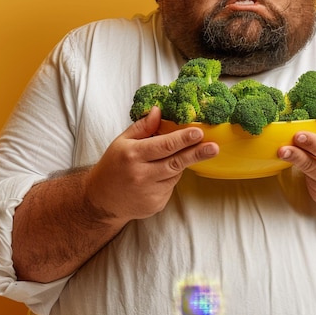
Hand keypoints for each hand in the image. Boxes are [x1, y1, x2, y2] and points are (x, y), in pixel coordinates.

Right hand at [86, 107, 217, 221]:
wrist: (101, 201)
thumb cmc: (113, 166)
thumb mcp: (122, 142)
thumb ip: (142, 126)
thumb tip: (159, 110)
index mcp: (132, 155)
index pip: (163, 145)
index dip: (182, 139)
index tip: (199, 132)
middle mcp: (141, 175)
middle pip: (175, 162)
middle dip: (197, 153)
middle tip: (214, 147)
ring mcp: (149, 192)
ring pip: (175, 174)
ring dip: (179, 164)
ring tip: (168, 159)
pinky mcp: (156, 204)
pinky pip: (170, 187)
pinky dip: (169, 178)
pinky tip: (156, 177)